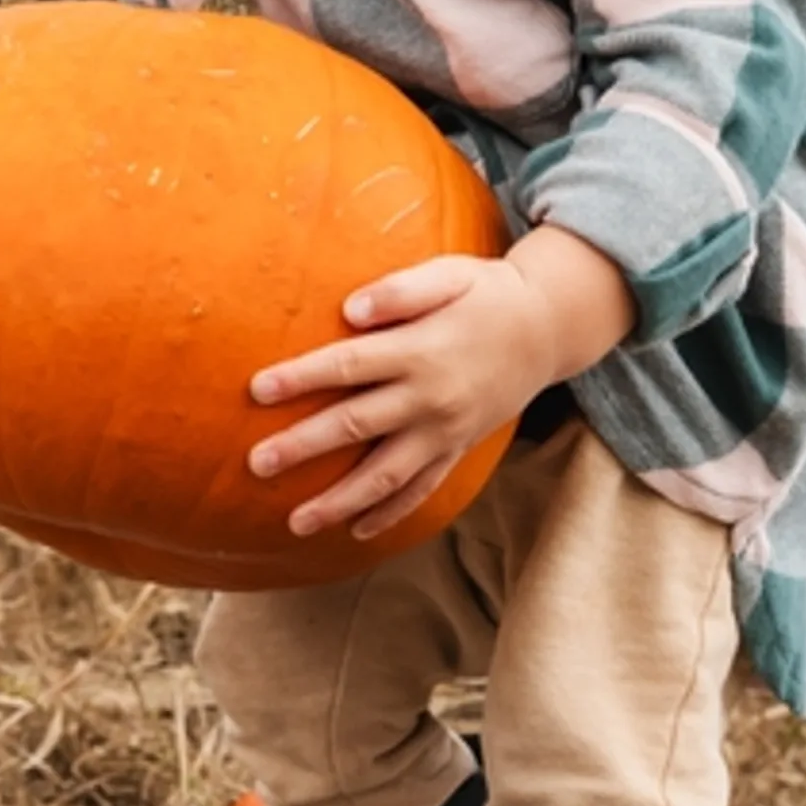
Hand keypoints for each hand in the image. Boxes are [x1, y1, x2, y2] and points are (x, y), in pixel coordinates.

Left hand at [246, 230, 635, 542]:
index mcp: (419, 350)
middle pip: (356, 426)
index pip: (348, 366)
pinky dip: (391, 514)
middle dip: (303, 447)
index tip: (256, 390)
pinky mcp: (458, 449)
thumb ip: (400, 290)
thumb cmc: (487, 293)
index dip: (301, 378)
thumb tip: (350, 310)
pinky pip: (422, 489)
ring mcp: (445, 431)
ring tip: (295, 522)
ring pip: (386, 475)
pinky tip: (357, 531)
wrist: (548, 329)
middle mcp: (429, 398)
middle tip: (257, 464)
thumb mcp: (450, 275)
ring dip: (339, 501)